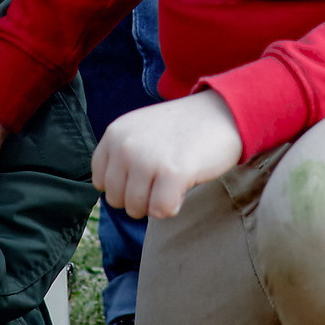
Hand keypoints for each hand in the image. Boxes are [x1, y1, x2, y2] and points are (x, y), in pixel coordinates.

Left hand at [91, 94, 243, 222]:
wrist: (223, 113)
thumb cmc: (182, 129)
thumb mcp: (140, 132)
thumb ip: (121, 156)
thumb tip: (113, 196)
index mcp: (114, 134)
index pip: (101, 182)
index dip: (125, 184)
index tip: (146, 171)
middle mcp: (125, 146)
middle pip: (117, 200)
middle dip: (141, 196)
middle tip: (163, 174)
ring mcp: (147, 159)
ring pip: (137, 210)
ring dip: (157, 201)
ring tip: (175, 176)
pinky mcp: (171, 173)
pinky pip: (161, 211)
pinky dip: (174, 205)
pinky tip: (185, 183)